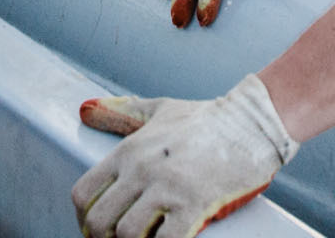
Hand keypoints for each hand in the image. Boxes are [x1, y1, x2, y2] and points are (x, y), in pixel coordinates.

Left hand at [72, 74, 296, 237]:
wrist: (251, 122)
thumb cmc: (206, 118)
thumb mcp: (158, 111)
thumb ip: (121, 112)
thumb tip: (84, 109)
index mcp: (128, 151)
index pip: (83, 194)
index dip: (85, 219)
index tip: (97, 230)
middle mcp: (141, 170)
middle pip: (99, 221)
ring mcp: (167, 187)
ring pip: (126, 234)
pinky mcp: (194, 204)